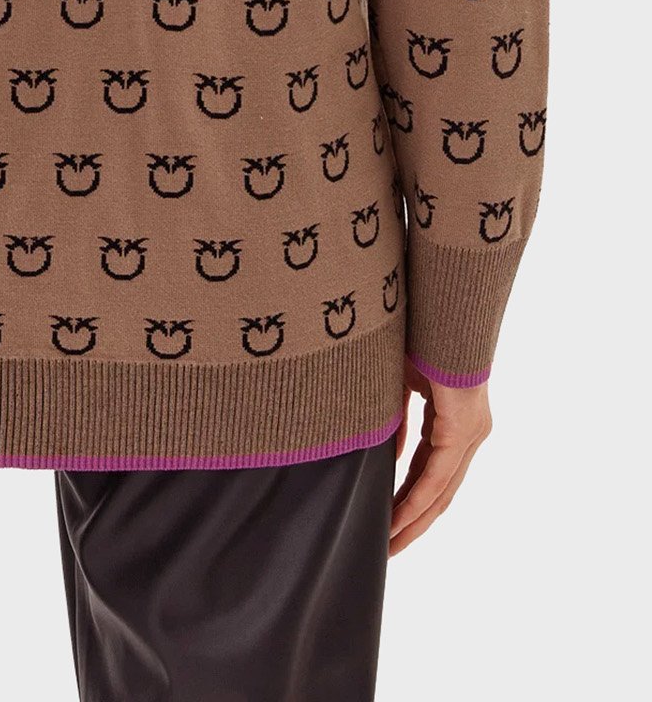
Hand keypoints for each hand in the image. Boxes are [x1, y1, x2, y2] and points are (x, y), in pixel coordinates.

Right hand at [389, 355, 491, 553]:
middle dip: (412, 523)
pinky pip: (439, 475)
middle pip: (441, 492)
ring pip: (442, 491)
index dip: (409, 501)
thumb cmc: (418, 336)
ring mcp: (470, 432)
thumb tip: (390, 456)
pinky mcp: (463, 427)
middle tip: (387, 548)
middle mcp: (470, 433)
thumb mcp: (399, 385)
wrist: (437, 308)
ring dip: (414, 520)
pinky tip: (398, 519)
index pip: (433, 474)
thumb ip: (397, 421)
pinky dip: (417, 499)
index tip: (386, 523)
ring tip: (388, 544)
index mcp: (455, 421)